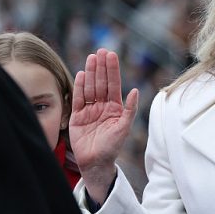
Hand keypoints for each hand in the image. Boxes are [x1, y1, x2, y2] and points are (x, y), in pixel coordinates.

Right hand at [69, 49, 138, 203]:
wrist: (96, 162)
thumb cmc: (112, 147)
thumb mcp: (124, 127)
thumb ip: (130, 109)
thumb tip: (137, 90)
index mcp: (114, 107)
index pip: (113, 85)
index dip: (112, 70)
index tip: (111, 55)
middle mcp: (102, 106)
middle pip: (101, 83)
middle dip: (101, 67)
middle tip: (101, 51)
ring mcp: (89, 110)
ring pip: (90, 87)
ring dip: (91, 73)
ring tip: (92, 58)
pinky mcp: (77, 116)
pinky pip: (78, 98)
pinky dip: (79, 86)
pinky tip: (82, 74)